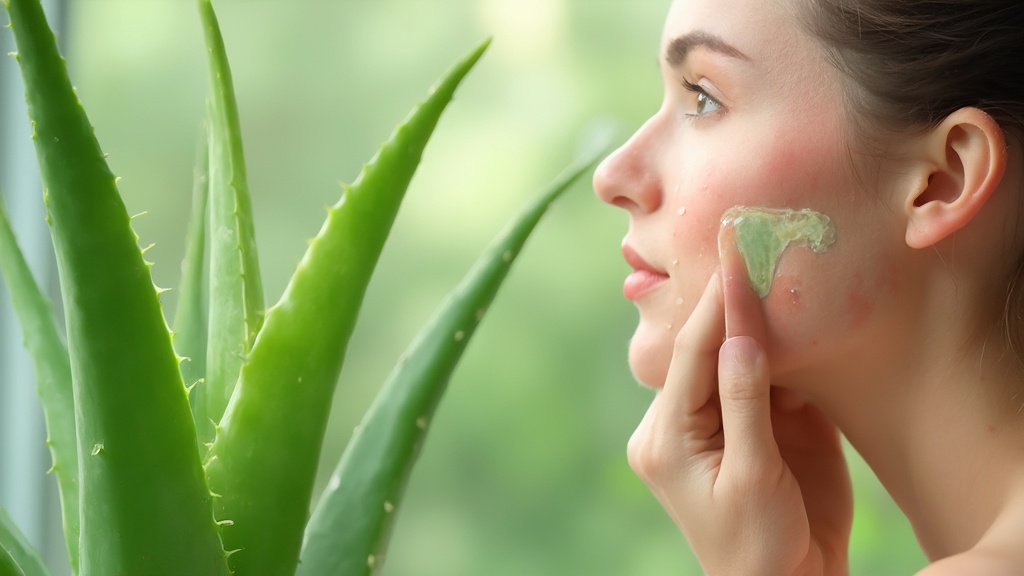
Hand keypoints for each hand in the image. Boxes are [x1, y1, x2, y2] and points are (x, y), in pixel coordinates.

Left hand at [626, 241, 852, 575]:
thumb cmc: (758, 547)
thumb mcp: (752, 479)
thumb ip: (746, 406)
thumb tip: (741, 338)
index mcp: (667, 437)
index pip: (692, 356)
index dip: (717, 305)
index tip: (734, 255)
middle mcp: (682, 422)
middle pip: (705, 349)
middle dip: (728, 302)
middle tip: (747, 242)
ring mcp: (715, 421)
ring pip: (730, 357)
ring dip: (751, 318)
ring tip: (767, 263)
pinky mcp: (750, 426)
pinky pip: (756, 376)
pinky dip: (773, 346)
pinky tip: (787, 312)